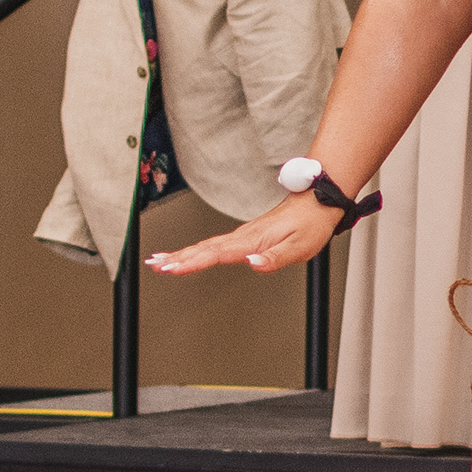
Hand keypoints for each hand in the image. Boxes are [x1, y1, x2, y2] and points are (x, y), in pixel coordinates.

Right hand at [148, 195, 345, 277]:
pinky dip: (195, 250)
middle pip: (203, 249)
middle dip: (177, 258)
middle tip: (154, 265)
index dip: (192, 262)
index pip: (216, 253)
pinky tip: (187, 255)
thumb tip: (251, 263)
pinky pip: (214, 244)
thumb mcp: (298, 247)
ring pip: (205, 246)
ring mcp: (242, 235)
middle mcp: (243, 236)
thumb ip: (273, 258)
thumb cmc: (310, 224)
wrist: (318, 202)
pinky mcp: (245, 236)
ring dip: (180, 254)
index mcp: (252, 240)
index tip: (172, 268)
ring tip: (159, 261)